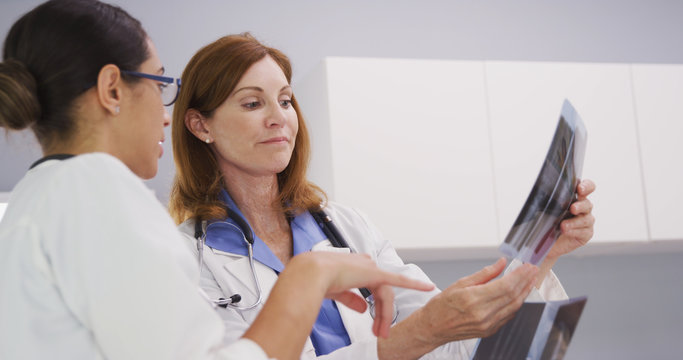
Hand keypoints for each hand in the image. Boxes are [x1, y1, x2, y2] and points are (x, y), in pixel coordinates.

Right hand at [294, 252, 434, 337]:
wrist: (311, 274)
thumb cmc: (316, 280)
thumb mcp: (336, 292)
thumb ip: (351, 298)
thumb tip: (363, 308)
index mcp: (354, 266)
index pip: (371, 286)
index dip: (374, 305)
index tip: (374, 322)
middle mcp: (365, 264)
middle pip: (381, 292)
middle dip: (381, 314)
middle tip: (379, 333)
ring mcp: (371, 268)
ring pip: (385, 294)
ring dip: (385, 315)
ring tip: (382, 332)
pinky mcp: (376, 274)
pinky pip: (398, 281)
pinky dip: (414, 284)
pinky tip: (427, 287)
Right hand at [415, 258, 537, 344]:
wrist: (433, 327)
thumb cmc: (441, 306)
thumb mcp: (460, 283)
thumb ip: (484, 274)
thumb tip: (501, 263)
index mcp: (473, 299)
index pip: (505, 285)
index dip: (519, 275)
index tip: (526, 266)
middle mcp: (482, 314)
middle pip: (512, 295)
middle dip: (525, 281)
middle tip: (532, 270)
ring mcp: (487, 325)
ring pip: (514, 307)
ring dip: (524, 292)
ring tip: (530, 280)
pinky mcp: (489, 331)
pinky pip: (508, 316)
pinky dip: (516, 304)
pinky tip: (519, 295)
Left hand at [546, 179, 595, 259]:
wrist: (543, 240)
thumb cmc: (545, 220)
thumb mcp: (544, 207)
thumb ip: (546, 198)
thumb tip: (538, 192)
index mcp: (575, 197)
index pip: (587, 187)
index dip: (587, 186)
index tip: (580, 189)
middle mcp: (583, 208)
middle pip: (587, 204)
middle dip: (580, 205)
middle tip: (572, 209)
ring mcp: (586, 221)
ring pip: (586, 219)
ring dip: (574, 222)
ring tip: (563, 225)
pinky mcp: (586, 234)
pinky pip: (584, 232)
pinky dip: (574, 231)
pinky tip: (566, 232)